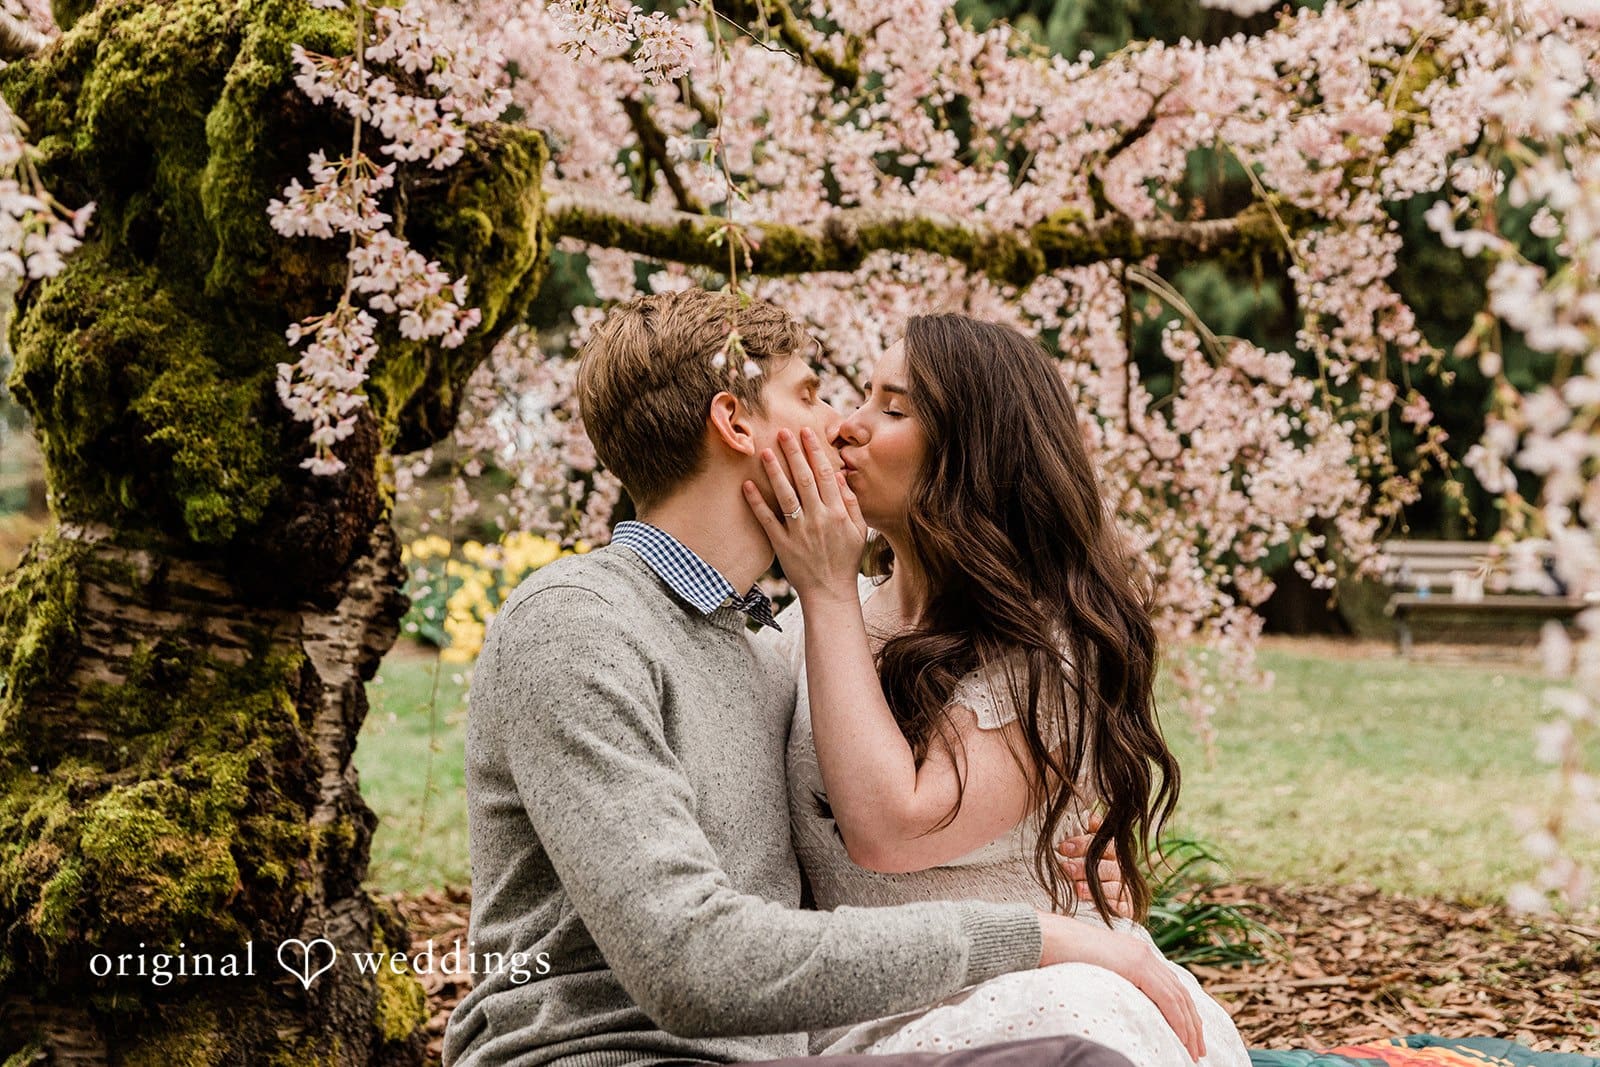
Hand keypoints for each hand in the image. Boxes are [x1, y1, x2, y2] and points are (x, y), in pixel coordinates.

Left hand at [743, 427, 866, 602]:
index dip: (815, 452)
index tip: (806, 433)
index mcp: (838, 513)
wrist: (830, 593)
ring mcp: (799, 531)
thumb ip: (851, 503)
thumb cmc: (845, 561)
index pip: (825, 474)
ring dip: (775, 472)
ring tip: (764, 452)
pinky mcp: (782, 544)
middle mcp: (819, 518)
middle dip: (793, 453)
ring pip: (786, 495)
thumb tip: (839, 476)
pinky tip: (747, 485)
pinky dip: (757, 503)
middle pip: (805, 479)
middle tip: (782, 431)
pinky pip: (768, 520)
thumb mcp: (858, 531)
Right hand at [1037, 912, 1205, 1062]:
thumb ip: (1114, 980)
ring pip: (1179, 997)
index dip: (1183, 1010)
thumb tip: (1121, 1002)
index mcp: (1136, 953)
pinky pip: (1167, 998)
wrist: (1049, 938)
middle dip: (1193, 1023)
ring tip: (1193, 1050)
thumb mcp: (1096, 970)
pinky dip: (1179, 1019)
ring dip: (1189, 1026)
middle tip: (1198, 1049)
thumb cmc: (1062, 956)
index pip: (1170, 984)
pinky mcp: (1137, 966)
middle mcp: (1144, 953)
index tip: (1189, 1033)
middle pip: (1180, 992)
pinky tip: (1182, 1037)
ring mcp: (1142, 957)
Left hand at [1056, 813, 1133, 918]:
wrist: (1100, 904)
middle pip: (1106, 864)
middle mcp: (1120, 868)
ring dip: (1093, 886)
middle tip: (1066, 867)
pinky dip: (1109, 905)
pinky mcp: (1129, 907)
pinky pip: (1123, 906)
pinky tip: (1095, 906)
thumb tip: (1088, 816)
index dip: (1082, 843)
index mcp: (1111, 850)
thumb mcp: (1086, 850)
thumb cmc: (1087, 870)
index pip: (1101, 842)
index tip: (1062, 847)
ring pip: (1113, 885)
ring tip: (1076, 888)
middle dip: (1085, 866)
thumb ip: (1088, 833)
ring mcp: (1126, 888)